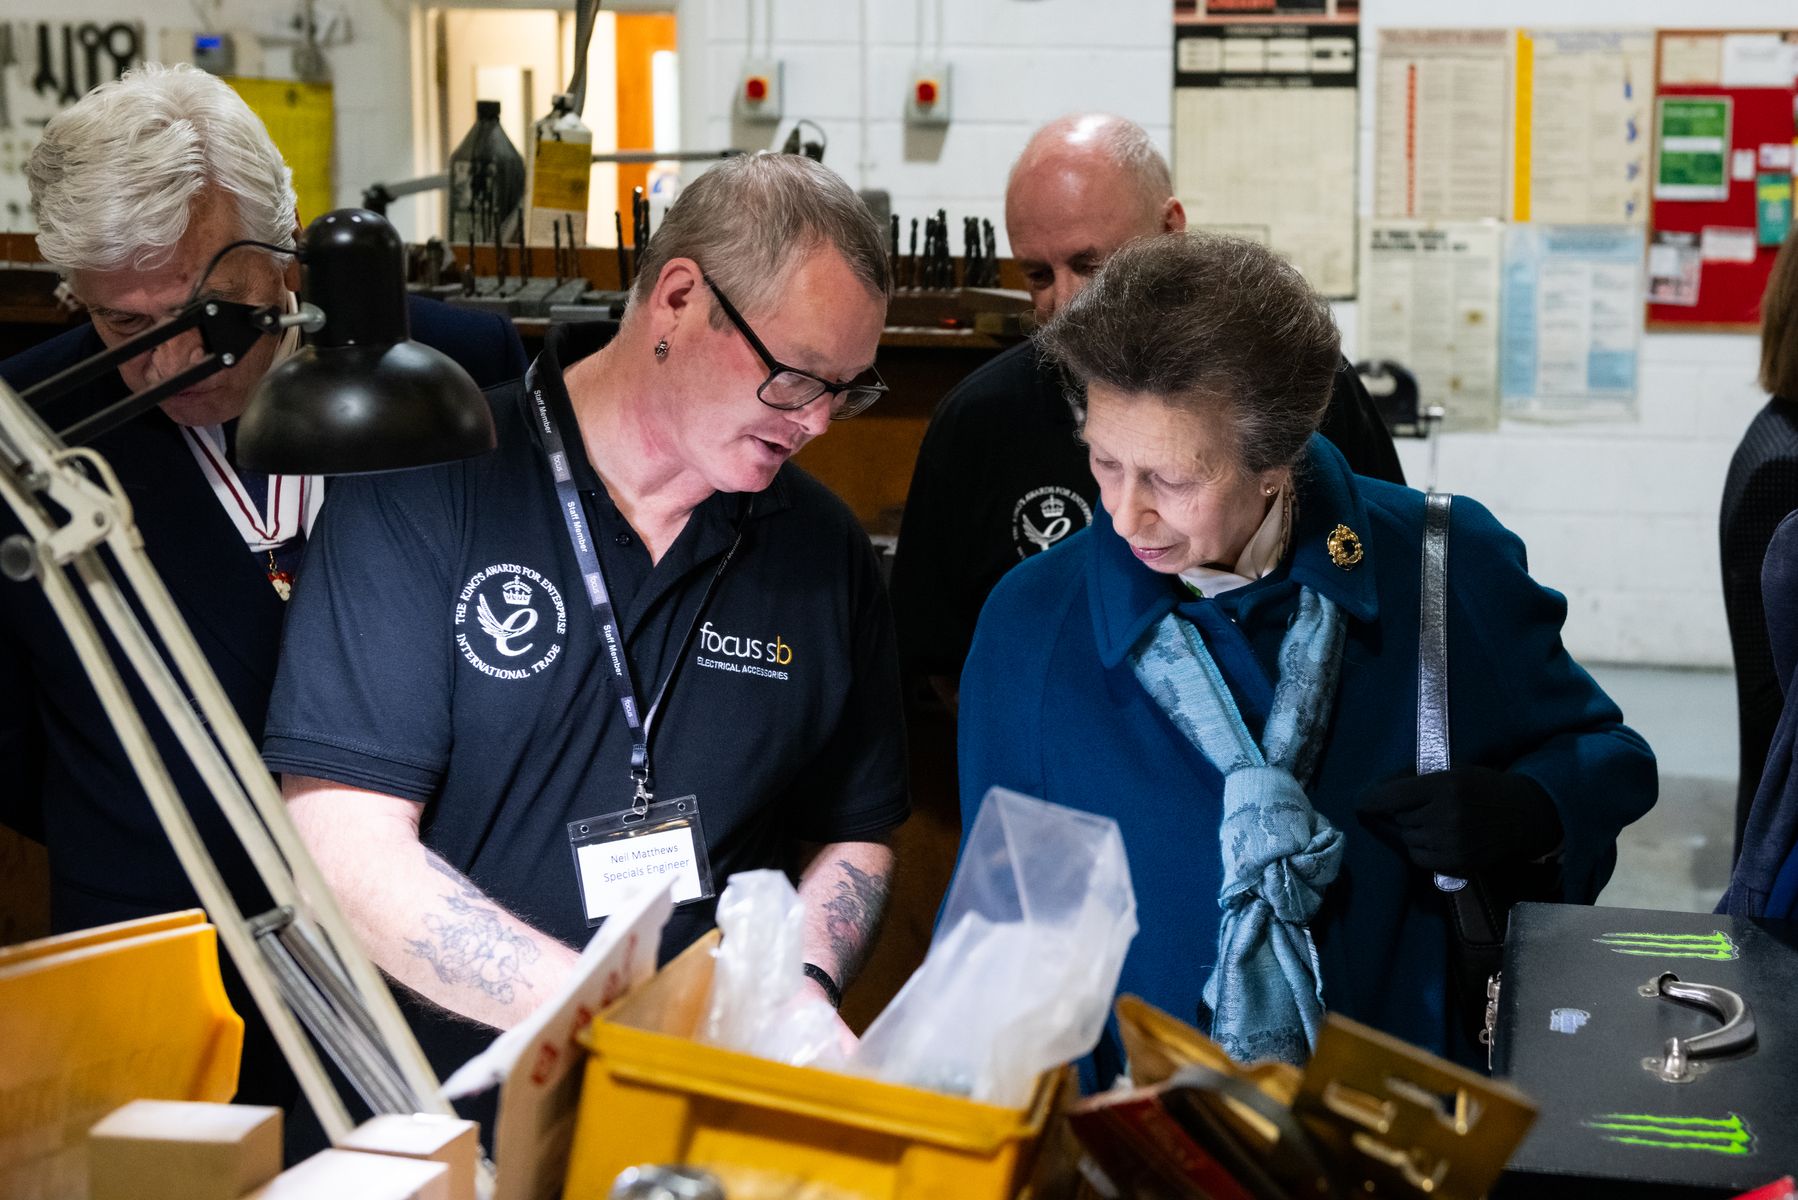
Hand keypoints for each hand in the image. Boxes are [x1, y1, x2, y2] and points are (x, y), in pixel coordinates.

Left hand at [1356, 766, 1561, 876]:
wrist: (1520, 815)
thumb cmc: (1481, 786)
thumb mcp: (1452, 769)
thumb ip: (1417, 778)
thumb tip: (1378, 791)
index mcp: (1445, 786)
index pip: (1393, 796)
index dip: (1372, 799)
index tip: (1361, 802)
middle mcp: (1446, 816)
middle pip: (1399, 818)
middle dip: (1402, 812)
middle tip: (1420, 806)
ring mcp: (1452, 843)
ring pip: (1406, 838)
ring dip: (1410, 830)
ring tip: (1431, 821)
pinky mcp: (1457, 863)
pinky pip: (1418, 857)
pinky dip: (1419, 848)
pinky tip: (1435, 837)